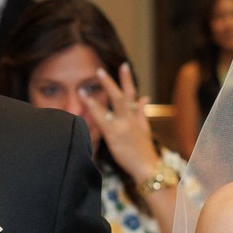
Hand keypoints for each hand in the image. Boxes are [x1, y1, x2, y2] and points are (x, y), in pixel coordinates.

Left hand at [90, 63, 158, 180]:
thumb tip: (144, 97)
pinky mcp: (114, 135)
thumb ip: (142, 112)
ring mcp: (122, 125)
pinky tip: (84, 102)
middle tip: (99, 70)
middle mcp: (130, 118)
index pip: (132, 94)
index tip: (123, 65)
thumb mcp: (145, 129)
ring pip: (113, 103)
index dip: (127, 79)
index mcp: (136, 116)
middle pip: (123, 95)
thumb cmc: (144, 150)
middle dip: (113, 81)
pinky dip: (93, 108)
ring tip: (84, 86)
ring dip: (99, 95)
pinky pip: (102, 119)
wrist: (147, 167)